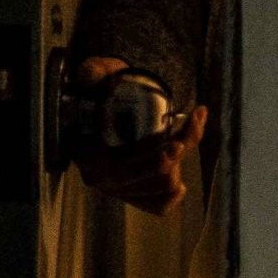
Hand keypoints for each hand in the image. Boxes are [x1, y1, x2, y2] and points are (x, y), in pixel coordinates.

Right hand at [71, 57, 206, 215]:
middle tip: (188, 132)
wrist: (106, 100)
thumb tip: (91, 75)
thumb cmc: (103, 88)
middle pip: (146, 181)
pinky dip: (171, 197)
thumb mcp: (97, 74)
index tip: (175, 145)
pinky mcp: (134, 192)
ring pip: (158, 188)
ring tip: (188, 130)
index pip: (119, 170)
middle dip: (171, 160)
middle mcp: (103, 179)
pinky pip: (156, 206)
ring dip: (178, 163)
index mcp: (89, 155)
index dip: (149, 162)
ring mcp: (119, 188)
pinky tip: (181, 185)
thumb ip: (92, 72)